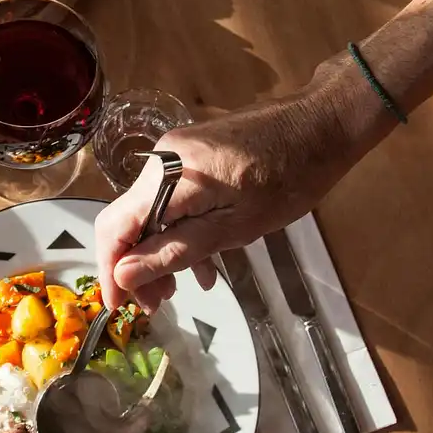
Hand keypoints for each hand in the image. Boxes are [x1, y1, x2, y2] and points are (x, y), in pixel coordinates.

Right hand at [94, 57, 381, 311]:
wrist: (322, 124)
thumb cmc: (289, 180)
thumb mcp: (235, 228)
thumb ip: (177, 251)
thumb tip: (124, 275)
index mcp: (168, 177)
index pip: (114, 228)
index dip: (111, 271)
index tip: (120, 308)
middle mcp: (161, 160)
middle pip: (129, 221)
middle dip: (138, 267)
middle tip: (159, 305)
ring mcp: (177, 153)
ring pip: (152, 213)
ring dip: (163, 252)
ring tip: (184, 288)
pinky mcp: (194, 154)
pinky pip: (174, 199)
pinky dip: (182, 231)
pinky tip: (206, 260)